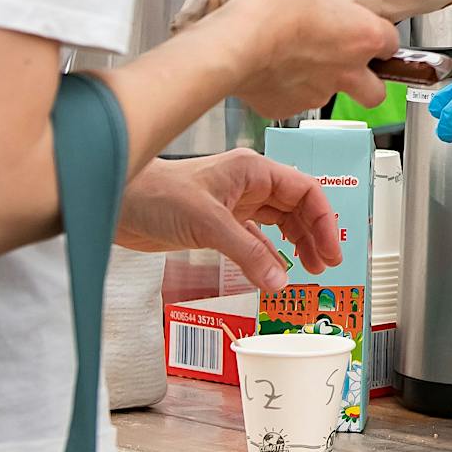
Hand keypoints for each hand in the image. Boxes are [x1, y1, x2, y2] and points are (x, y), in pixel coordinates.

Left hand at [116, 151, 342, 292]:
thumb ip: (248, 253)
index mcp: (253, 171)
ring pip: (279, 223)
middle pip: (296, 207)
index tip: (332, 248)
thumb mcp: (209, 223)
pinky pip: (255, 240)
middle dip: (314, 234)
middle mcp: (248, 185)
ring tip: (309, 269)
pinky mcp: (219, 224)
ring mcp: (234, 204)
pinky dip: (269, 255)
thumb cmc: (156, 193)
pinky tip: (275, 271)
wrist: (119, 202)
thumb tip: (280, 280)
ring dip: (296, 244)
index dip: (323, 219)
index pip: (304, 190)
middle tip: (325, 265)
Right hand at [224, 0, 397, 117]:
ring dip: (318, 80)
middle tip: (344, 60)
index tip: (366, 25)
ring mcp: (314, 92)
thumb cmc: (273, 4)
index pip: (390, 42)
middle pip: (374, 90)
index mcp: (360, 35)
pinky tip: (265, 68)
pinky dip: (280, 89)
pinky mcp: (281, 106)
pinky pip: (287, 101)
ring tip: (294, 57)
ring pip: (328, 96)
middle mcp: (344, 70)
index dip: (380, 34)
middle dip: (366, 80)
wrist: (236, 42)